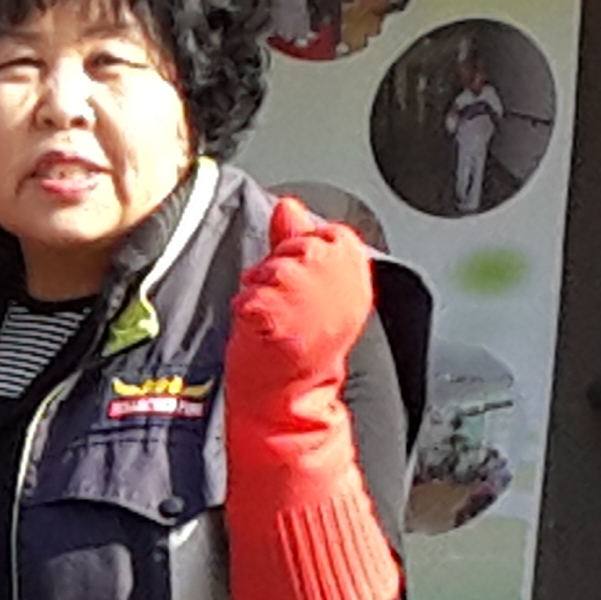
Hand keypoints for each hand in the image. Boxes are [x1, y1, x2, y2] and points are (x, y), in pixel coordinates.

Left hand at [228, 197, 376, 406]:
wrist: (294, 395)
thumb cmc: (301, 343)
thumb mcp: (309, 284)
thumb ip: (298, 239)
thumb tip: (289, 205)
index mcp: (354, 265)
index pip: (320, 232)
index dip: (300, 258)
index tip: (305, 291)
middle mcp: (337, 274)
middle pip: (290, 248)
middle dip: (276, 274)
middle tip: (287, 309)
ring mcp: (308, 292)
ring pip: (267, 271)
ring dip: (259, 294)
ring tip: (275, 322)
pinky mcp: (277, 309)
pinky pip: (248, 295)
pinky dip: (246, 312)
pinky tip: (262, 331)